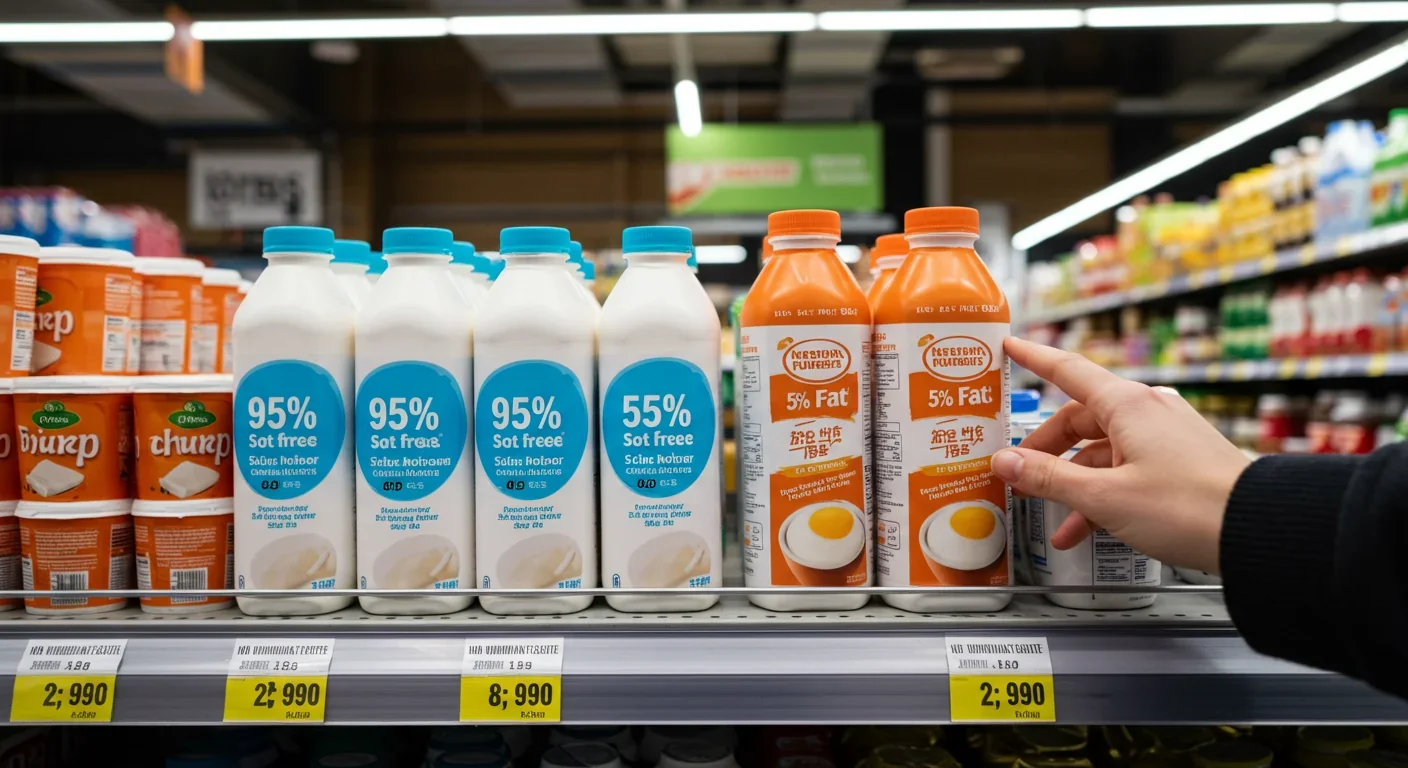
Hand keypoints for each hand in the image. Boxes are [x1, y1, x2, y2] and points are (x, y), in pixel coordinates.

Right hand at [992, 338, 1251, 573]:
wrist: (1260, 532)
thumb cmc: (1188, 507)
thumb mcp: (1105, 496)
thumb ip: (1050, 478)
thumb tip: (1006, 461)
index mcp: (1127, 406)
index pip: (1067, 371)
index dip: (1034, 358)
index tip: (1010, 346)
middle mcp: (1147, 412)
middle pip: (1080, 419)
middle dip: (1046, 449)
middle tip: (1018, 473)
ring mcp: (1166, 437)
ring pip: (1103, 451)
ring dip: (1073, 483)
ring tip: (1051, 518)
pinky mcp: (1181, 463)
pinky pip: (1127, 470)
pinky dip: (1102, 494)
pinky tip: (1086, 530)